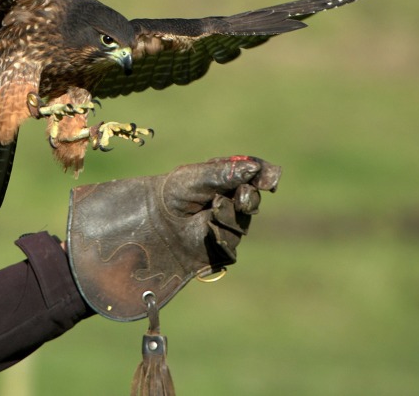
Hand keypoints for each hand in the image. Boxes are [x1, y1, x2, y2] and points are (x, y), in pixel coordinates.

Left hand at [66, 156, 278, 320]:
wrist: (149, 224)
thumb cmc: (169, 194)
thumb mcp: (194, 177)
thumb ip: (225, 173)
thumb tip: (256, 168)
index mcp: (226, 181)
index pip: (255, 175)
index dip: (265, 176)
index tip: (270, 178)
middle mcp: (231, 203)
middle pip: (254, 200)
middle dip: (249, 197)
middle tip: (241, 195)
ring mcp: (227, 227)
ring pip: (243, 224)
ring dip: (229, 216)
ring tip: (210, 210)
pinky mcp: (220, 250)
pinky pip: (232, 246)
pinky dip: (220, 236)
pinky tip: (205, 230)